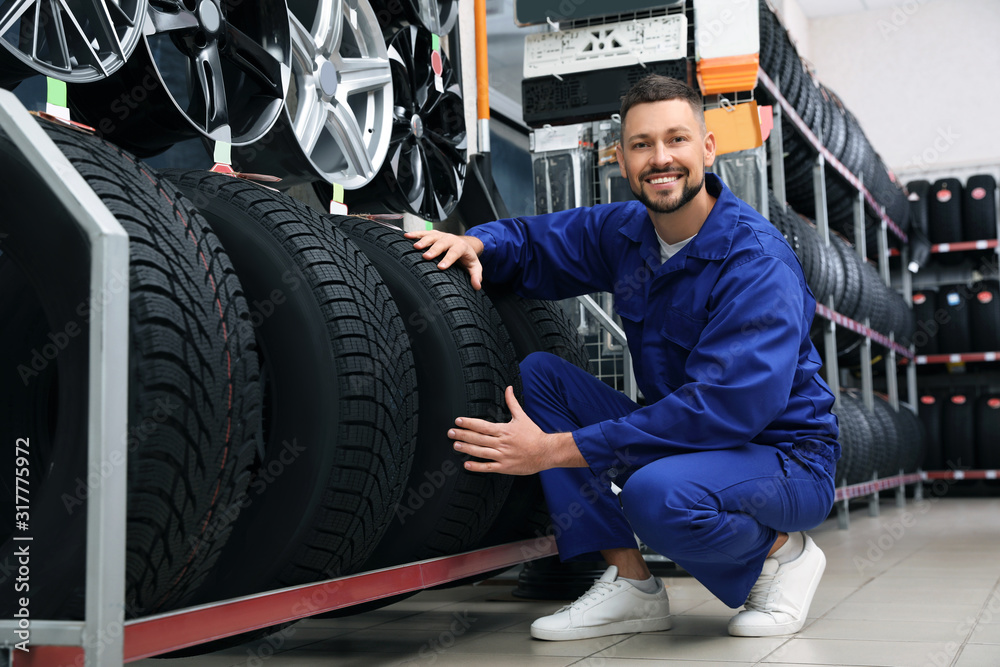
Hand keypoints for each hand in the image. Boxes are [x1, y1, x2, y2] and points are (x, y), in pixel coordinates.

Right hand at [404, 229, 484, 289]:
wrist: (464, 244)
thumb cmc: (467, 257)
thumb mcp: (474, 266)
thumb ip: (476, 276)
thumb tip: (477, 286)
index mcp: (461, 247)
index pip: (455, 252)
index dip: (448, 259)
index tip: (441, 267)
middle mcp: (451, 239)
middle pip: (442, 243)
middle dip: (434, 250)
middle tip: (426, 257)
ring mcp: (441, 236)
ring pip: (432, 236)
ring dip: (423, 241)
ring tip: (415, 247)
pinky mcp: (434, 234)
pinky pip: (424, 233)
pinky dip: (415, 234)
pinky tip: (407, 237)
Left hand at [448, 387, 587, 474]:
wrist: (546, 451)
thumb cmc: (534, 434)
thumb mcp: (522, 417)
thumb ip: (512, 403)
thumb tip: (508, 388)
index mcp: (504, 430)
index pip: (482, 425)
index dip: (469, 423)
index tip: (458, 421)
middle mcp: (502, 443)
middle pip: (478, 438)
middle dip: (462, 435)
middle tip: (450, 433)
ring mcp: (503, 455)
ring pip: (480, 452)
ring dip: (466, 449)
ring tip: (455, 445)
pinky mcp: (505, 467)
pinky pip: (488, 467)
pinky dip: (477, 467)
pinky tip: (467, 465)